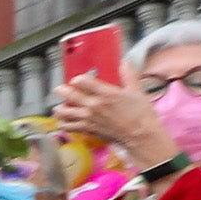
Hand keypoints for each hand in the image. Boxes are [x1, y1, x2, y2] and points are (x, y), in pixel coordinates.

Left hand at [55, 71, 176, 174]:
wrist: (141, 136)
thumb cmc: (141, 115)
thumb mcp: (137, 91)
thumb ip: (129, 76)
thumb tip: (126, 63)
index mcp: (105, 94)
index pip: (82, 81)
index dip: (77, 79)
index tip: (77, 80)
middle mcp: (94, 105)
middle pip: (69, 95)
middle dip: (61, 91)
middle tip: (59, 90)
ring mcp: (89, 118)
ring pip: (64, 112)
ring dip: (59, 108)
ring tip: (59, 107)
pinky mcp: (88, 130)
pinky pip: (68, 127)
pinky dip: (63, 124)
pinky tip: (63, 122)